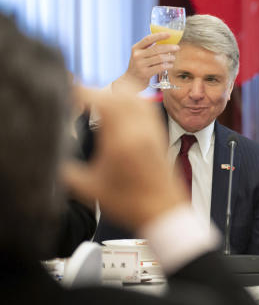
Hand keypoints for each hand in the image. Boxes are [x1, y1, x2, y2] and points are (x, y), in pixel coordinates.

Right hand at [61, 86, 187, 230]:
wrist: (164, 213)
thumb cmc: (129, 204)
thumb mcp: (89, 189)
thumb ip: (65, 170)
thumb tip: (48, 157)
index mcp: (121, 139)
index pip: (100, 100)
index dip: (79, 92)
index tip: (64, 94)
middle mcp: (140, 129)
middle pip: (118, 92)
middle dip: (95, 91)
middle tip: (77, 100)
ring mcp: (153, 131)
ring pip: (135, 96)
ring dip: (114, 93)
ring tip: (96, 103)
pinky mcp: (159, 136)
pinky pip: (146, 107)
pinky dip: (130, 101)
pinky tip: (118, 111)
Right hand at [110, 32, 179, 95]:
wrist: (131, 81)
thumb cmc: (139, 66)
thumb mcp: (140, 55)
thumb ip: (149, 48)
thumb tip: (166, 42)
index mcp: (136, 48)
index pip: (148, 39)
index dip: (159, 36)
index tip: (169, 34)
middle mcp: (137, 55)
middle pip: (156, 49)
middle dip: (169, 47)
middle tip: (177, 47)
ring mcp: (141, 64)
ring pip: (160, 58)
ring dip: (170, 57)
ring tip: (173, 58)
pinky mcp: (145, 73)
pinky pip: (160, 67)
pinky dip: (168, 65)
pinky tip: (170, 65)